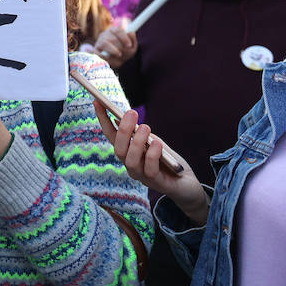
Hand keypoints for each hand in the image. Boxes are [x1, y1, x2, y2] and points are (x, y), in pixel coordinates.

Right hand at [94, 21, 136, 68]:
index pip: (118, 30)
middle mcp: (105, 34)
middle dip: (119, 47)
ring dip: (113, 50)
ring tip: (118, 55)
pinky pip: (98, 52)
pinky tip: (109, 58)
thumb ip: (133, 40)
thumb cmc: (124, 53)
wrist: (115, 62)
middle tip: (123, 53)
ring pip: (104, 43)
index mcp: (114, 31)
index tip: (129, 45)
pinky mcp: (95, 50)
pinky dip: (104, 56)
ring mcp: (99, 41)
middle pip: (112, 38)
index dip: (124, 38)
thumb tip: (131, 32)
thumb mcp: (131, 48)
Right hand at [94, 102, 208, 223]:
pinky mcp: (158, 183)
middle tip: (131, 112)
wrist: (187, 184)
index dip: (103, 120)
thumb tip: (123, 117)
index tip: (97, 102)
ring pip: (130, 161)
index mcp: (128, 154)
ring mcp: (142, 176)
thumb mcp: (154, 142)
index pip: (111, 136)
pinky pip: (150, 170)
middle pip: (119, 149)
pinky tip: (157, 144)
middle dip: (123, 130)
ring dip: (136, 142)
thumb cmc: (168, 161)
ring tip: (145, 127)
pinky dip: (152, 155)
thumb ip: (140, 134)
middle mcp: (131, 166)